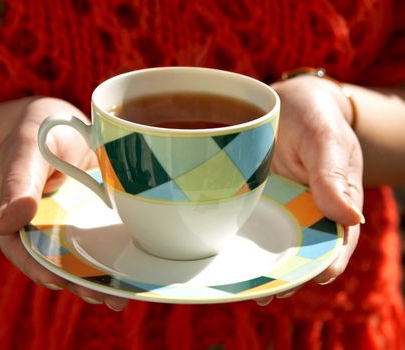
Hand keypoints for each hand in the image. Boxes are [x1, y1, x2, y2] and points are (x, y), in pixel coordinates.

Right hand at [0, 97, 128, 310]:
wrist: (70, 124)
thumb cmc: (41, 132)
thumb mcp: (26, 149)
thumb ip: (18, 181)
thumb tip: (8, 221)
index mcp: (19, 213)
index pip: (21, 248)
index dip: (36, 267)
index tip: (56, 281)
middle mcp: (47, 224)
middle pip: (58, 260)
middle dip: (77, 281)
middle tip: (101, 296)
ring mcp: (75, 222)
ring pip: (85, 255)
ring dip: (101, 277)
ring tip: (121, 295)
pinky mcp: (99, 216)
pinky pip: (106, 238)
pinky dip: (119, 254)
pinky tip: (135, 269)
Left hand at [255, 76, 363, 305]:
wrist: (285, 101)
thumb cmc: (313, 118)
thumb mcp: (326, 139)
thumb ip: (333, 175)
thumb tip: (351, 218)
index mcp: (335, 199)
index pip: (338, 237)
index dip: (330, 259)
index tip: (319, 276)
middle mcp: (307, 208)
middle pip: (302, 248)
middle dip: (289, 273)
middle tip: (269, 292)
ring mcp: (280, 205)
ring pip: (275, 241)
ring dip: (263, 265)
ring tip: (247, 285)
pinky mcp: (256, 197)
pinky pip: (251, 222)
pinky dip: (244, 241)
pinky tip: (227, 254)